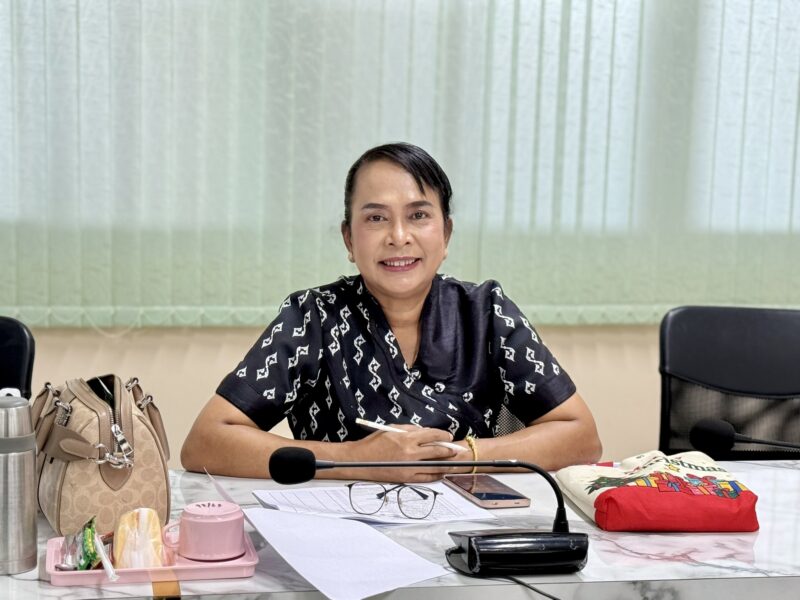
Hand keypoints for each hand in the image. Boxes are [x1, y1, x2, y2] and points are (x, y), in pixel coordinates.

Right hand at [347, 425, 462, 482]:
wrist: (359, 460)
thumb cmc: (373, 443)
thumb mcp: (392, 429)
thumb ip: (410, 430)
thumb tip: (425, 432)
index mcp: (406, 438)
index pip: (432, 435)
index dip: (443, 435)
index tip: (448, 437)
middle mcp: (410, 453)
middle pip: (437, 451)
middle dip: (449, 450)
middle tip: (455, 449)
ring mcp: (409, 467)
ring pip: (434, 466)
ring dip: (445, 463)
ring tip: (452, 462)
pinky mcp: (406, 478)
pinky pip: (426, 478)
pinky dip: (436, 475)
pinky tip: (441, 473)